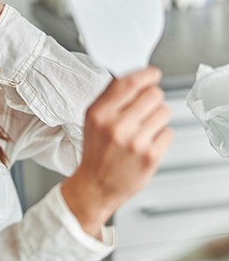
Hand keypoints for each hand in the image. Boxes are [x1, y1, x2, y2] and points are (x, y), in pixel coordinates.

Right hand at [61, 67, 172, 237]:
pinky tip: (146, 144)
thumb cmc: (95, 152)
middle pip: (153, 94)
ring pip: (164, 112)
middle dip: (152, 99)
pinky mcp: (150, 156)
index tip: (153, 74)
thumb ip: (110, 98)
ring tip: (143, 129)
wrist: (95, 186)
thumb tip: (135, 78)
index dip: (146, 74)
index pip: (129, 83)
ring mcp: (135, 142)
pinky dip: (160, 136)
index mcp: (99, 114)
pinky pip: (168, 132)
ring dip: (157, 118)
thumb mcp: (92, 120)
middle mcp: (116, 126)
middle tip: (145, 110)